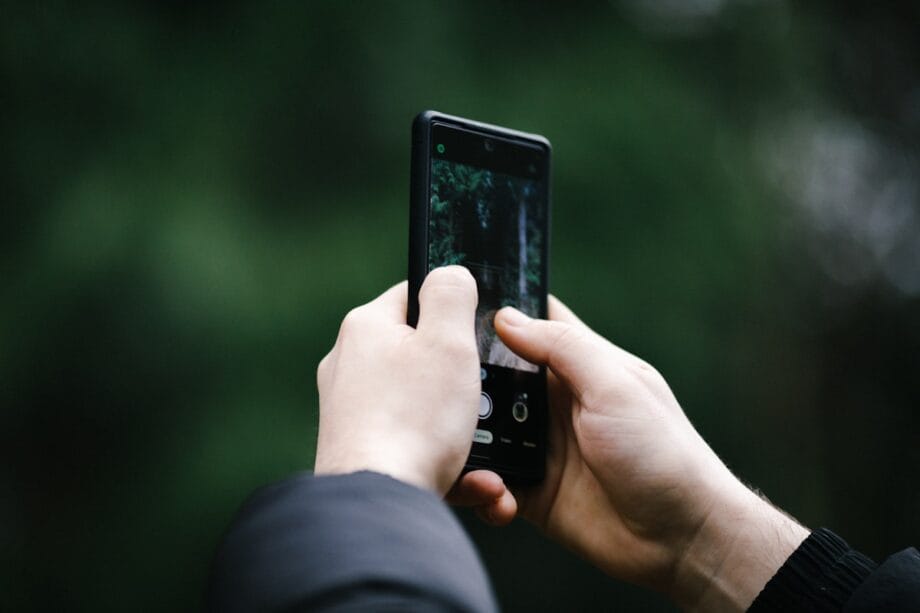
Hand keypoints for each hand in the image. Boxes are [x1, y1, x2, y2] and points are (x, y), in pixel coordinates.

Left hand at [314, 266, 480, 495]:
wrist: (380, 504)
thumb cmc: (415, 419)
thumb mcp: (449, 341)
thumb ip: (452, 294)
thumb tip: (450, 272)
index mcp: (366, 328)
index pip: (414, 294)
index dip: (453, 308)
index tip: (479, 332)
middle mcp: (349, 365)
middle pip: (420, 354)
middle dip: (462, 379)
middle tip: (485, 396)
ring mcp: (351, 412)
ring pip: (422, 408)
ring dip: (462, 429)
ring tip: (487, 458)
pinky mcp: (360, 451)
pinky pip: (413, 446)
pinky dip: (447, 463)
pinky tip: (474, 483)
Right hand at [449, 297, 807, 610]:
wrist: (680, 539)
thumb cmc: (663, 453)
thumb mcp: (615, 387)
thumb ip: (563, 349)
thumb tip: (507, 317)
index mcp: (581, 366)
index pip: (535, 323)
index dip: (499, 310)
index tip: (455, 304)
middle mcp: (557, 402)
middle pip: (496, 375)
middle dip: (466, 379)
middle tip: (439, 386)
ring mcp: (542, 446)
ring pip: (483, 428)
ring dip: (467, 435)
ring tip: (455, 445)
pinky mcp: (531, 490)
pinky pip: (490, 480)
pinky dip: (480, 485)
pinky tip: (492, 493)